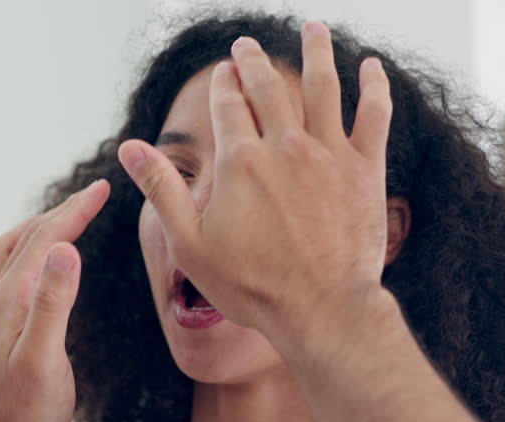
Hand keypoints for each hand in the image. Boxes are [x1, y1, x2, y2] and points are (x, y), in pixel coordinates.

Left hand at [0, 180, 109, 421]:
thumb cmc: (25, 410)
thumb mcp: (45, 358)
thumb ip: (54, 303)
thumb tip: (66, 249)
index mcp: (12, 298)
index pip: (47, 239)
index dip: (77, 211)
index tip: (104, 187)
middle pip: (29, 236)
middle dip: (64, 210)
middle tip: (96, 193)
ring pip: (14, 248)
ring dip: (42, 225)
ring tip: (69, 216)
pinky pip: (11, 268)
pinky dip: (30, 248)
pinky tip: (42, 260)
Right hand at [116, 22, 392, 340]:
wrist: (321, 310)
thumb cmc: (252, 286)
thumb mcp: (190, 243)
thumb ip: (161, 189)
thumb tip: (130, 148)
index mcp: (239, 161)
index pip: (227, 103)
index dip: (222, 84)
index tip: (222, 73)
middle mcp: (285, 146)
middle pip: (267, 86)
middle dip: (254, 62)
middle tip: (247, 47)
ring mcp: (328, 154)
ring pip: (322, 85)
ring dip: (316, 52)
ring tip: (312, 28)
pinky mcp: (365, 169)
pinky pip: (374, 114)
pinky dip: (374, 86)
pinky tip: (372, 66)